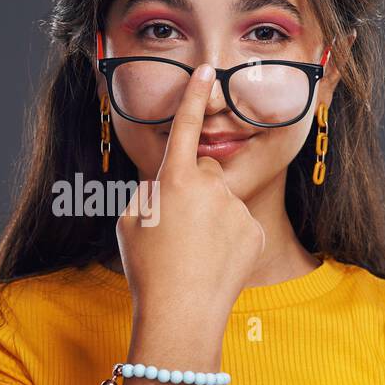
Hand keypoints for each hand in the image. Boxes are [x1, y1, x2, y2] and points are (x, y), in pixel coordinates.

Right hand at [116, 64, 265, 326]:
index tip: (206, 69)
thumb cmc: (148, 270)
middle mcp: (209, 186)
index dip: (193, 95)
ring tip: (193, 252)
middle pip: (202, 172)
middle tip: (176, 229)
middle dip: (191, 189)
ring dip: (209, 217)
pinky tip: (214, 262)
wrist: (182, 315)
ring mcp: (236, 208)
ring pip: (221, 201)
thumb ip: (150, 192)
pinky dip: (227, 239)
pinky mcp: (255, 231)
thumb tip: (168, 184)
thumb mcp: (130, 223)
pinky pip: (238, 224)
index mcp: (173, 180)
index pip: (184, 126)